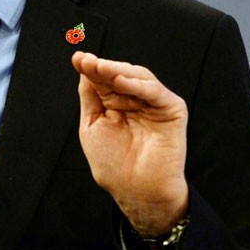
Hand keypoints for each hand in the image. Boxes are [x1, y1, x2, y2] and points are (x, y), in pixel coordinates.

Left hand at [71, 51, 187, 236]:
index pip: (103, 78)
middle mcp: (134, 98)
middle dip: (102, 67)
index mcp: (115, 101)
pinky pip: (155, 91)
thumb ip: (91, 95)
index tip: (78, 58)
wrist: (135, 190)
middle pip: (119, 74)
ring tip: (100, 68)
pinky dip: (138, 84)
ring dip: (117, 70)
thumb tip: (85, 67)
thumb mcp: (92, 124)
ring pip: (137, 76)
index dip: (91, 67)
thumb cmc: (114, 164)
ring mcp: (153, 102)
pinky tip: (121, 81)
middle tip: (88, 62)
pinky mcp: (171, 109)